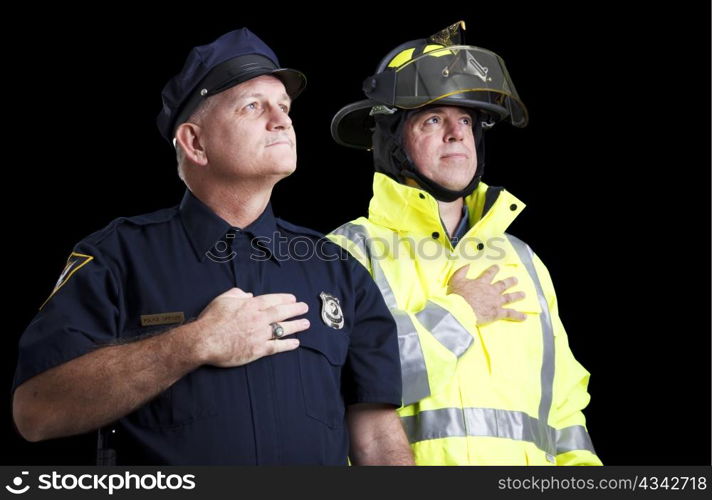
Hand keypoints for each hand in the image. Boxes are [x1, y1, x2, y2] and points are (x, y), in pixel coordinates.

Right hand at [195, 288, 309, 366]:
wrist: (204, 340)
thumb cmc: (211, 319)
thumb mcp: (223, 299)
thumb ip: (238, 294)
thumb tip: (249, 295)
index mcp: (251, 305)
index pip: (273, 300)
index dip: (285, 299)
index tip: (293, 298)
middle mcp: (259, 319)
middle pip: (282, 312)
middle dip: (295, 309)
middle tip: (305, 308)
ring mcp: (260, 334)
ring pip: (283, 329)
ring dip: (296, 325)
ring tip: (306, 323)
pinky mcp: (258, 350)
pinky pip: (277, 346)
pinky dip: (287, 345)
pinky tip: (296, 343)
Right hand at [448, 264, 525, 324]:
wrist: (460, 310)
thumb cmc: (456, 296)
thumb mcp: (455, 280)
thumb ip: (462, 272)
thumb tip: (467, 265)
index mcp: (481, 283)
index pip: (489, 274)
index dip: (494, 270)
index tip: (497, 267)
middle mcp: (491, 291)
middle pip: (503, 285)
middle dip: (510, 282)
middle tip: (515, 280)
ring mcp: (495, 302)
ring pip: (509, 298)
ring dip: (517, 296)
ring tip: (523, 294)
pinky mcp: (497, 313)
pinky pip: (509, 313)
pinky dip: (518, 315)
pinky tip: (524, 316)